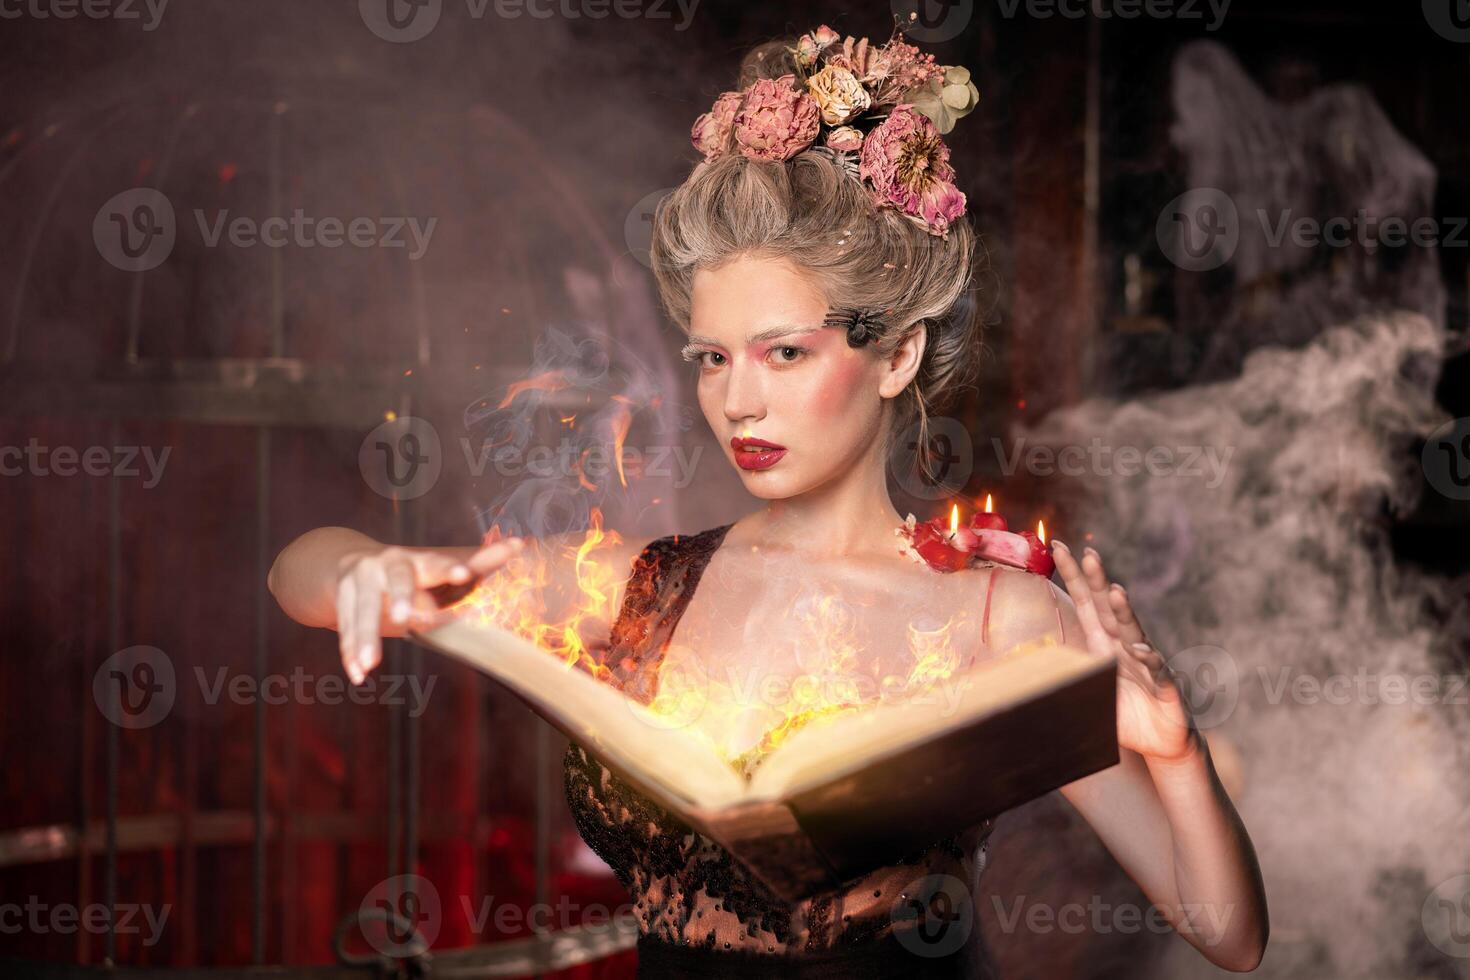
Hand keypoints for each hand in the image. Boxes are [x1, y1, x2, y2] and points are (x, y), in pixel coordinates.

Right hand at [335, 535, 525, 684]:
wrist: (343, 562)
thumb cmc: (409, 573)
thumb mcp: (437, 570)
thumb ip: (476, 564)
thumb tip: (520, 546)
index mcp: (420, 560)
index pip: (439, 563)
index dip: (451, 569)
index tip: (464, 575)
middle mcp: (389, 565)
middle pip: (398, 581)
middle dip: (401, 597)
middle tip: (404, 618)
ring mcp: (360, 580)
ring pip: (363, 610)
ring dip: (366, 638)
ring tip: (369, 665)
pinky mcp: (339, 599)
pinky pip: (344, 628)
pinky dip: (349, 652)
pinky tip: (356, 673)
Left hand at [1050, 540, 1198, 763]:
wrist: (1159, 741)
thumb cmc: (1122, 711)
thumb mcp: (1086, 689)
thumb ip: (1064, 673)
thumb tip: (1017, 670)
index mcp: (1103, 642)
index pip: (1085, 601)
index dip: (1073, 574)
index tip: (1057, 546)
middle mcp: (1124, 645)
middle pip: (1108, 607)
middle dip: (1098, 580)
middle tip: (1088, 553)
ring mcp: (1146, 662)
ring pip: (1133, 631)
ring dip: (1124, 612)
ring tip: (1115, 591)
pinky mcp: (1164, 685)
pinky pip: (1157, 668)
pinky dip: (1149, 659)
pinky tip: (1139, 649)